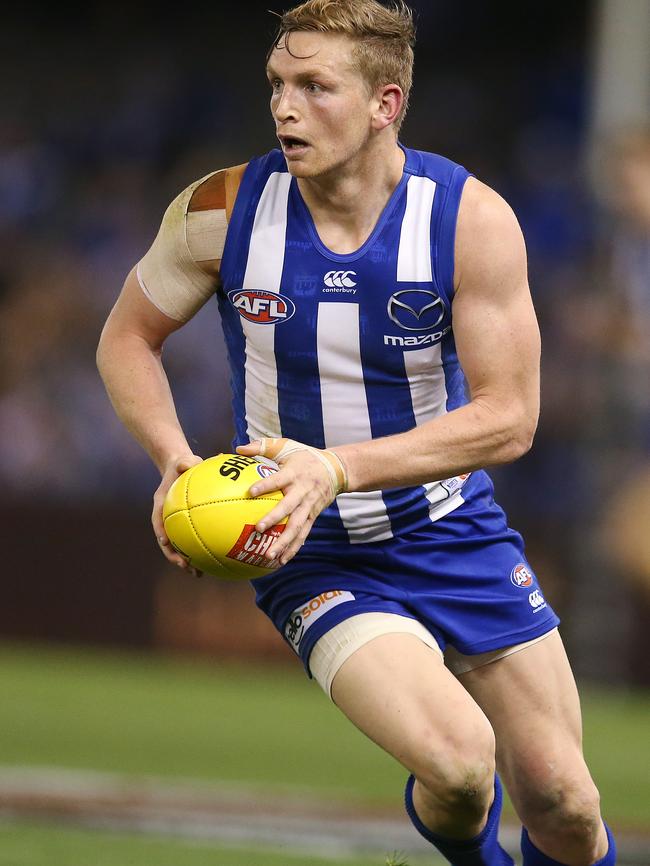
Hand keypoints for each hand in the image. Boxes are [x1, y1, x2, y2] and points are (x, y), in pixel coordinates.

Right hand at [152, 454, 203, 575]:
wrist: (181, 469)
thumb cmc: (183, 465)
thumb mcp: (184, 461)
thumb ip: (185, 462)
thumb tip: (188, 462)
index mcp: (162, 504)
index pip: (158, 520)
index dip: (161, 531)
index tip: (165, 542)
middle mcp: (167, 518)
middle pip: (167, 541)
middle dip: (174, 556)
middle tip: (186, 566)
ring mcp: (176, 524)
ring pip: (179, 547)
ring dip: (187, 561)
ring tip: (198, 574)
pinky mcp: (187, 527)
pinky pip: (193, 541)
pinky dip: (201, 552)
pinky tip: (214, 561)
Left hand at [236, 438, 346, 566]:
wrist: (336, 469)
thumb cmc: (304, 456)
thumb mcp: (286, 446)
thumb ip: (262, 447)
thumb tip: (238, 449)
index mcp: (295, 474)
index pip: (279, 480)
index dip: (266, 485)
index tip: (250, 492)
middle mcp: (303, 491)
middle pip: (288, 508)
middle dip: (274, 519)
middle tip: (258, 529)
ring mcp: (309, 506)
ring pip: (297, 526)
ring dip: (284, 542)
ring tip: (269, 555)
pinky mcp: (312, 516)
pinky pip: (303, 534)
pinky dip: (293, 548)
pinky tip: (281, 561)